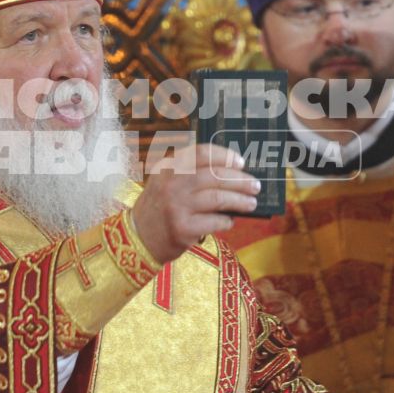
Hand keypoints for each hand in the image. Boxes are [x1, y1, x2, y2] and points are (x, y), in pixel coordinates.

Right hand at [131, 144, 257, 263]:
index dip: (225, 156)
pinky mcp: (182, 229)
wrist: (138, 238)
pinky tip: (230, 222)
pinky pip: (214, 222)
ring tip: (251, 203)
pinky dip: (226, 221)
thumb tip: (233, 172)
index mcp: (169, 168)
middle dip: (240, 180)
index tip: (240, 162)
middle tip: (255, 185)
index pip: (201, 153)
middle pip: (215, 176)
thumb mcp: (166, 182)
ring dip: (239, 201)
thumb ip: (191, 173)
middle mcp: (171, 184)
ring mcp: (176, 207)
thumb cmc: (160, 208)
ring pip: (218, 198)